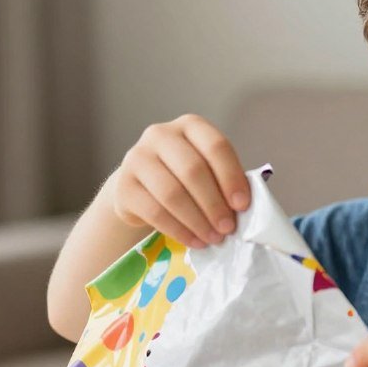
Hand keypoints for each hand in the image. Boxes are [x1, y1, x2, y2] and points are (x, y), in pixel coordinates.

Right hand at [109, 115, 249, 247]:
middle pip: (192, 170)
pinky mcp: (124, 186)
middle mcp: (160, 135)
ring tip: (213, 238)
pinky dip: (179, 230)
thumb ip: (224, 181)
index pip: (215, 146)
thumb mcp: (208, 169)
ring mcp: (137, 158)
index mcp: (190, 126)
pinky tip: (194, 241)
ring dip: (197, 220)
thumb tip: (243, 209)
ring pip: (172, 193)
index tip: (242, 205)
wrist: (142, 187)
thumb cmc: (185, 177)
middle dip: (214, 204)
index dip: (231, 177)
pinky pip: (155, 212)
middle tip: (228, 228)